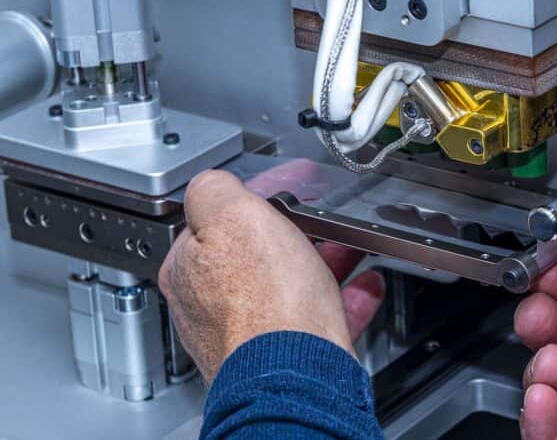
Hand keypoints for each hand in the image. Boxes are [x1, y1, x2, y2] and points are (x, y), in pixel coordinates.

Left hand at [158, 170, 384, 383]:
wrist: (299, 375)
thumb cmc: (262, 304)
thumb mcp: (232, 216)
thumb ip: (216, 190)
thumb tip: (213, 181)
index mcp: (190, 270)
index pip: (216, 218)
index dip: (256, 194)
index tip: (284, 184)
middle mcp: (214, 306)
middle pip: (258, 252)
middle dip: (294, 229)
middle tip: (321, 216)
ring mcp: (253, 332)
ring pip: (293, 283)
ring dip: (326, 259)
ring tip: (350, 244)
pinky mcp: (292, 353)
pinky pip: (324, 316)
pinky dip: (349, 298)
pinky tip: (366, 284)